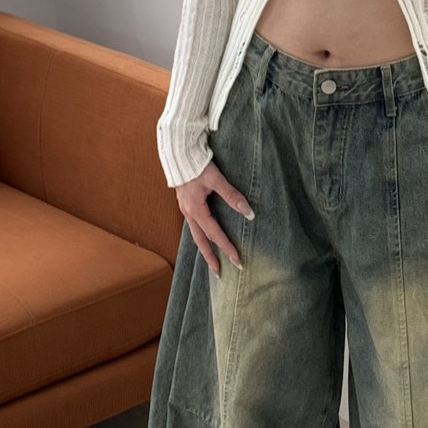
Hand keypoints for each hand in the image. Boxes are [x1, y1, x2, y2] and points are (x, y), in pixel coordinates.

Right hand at [175, 161, 254, 278]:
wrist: (179, 153)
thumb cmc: (197, 165)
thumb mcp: (216, 180)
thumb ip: (232, 196)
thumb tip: (249, 213)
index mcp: (195, 210)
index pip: (214, 234)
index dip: (226, 247)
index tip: (237, 259)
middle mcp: (188, 213)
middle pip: (200, 242)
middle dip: (211, 258)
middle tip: (221, 273)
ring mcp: (185, 210)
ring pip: (196, 235)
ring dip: (205, 249)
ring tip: (213, 262)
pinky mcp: (186, 205)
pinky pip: (194, 226)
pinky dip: (201, 237)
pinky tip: (206, 240)